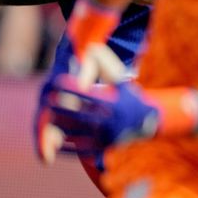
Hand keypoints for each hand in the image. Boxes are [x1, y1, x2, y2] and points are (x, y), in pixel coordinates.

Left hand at [36, 76, 197, 162]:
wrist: (148, 122)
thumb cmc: (130, 97)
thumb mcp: (123, 81)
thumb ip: (107, 65)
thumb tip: (93, 48)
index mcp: (115, 104)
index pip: (90, 95)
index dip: (73, 88)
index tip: (59, 81)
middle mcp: (110, 121)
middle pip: (80, 115)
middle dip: (63, 108)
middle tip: (49, 100)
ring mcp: (106, 136)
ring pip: (78, 133)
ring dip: (62, 126)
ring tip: (50, 119)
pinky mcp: (103, 148)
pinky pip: (81, 149)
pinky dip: (67, 146)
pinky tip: (56, 140)